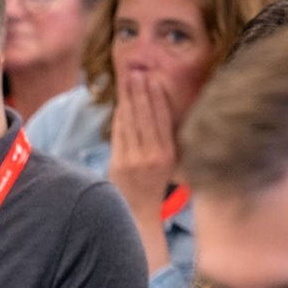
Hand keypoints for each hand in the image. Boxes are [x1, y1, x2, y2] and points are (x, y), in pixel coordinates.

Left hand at [108, 74, 177, 270]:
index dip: (158, 98)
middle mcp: (154, 155)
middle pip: (147, 116)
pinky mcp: (120, 163)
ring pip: (132, 122)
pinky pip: (119, 134)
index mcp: (168, 154)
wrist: (138, 215)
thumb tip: (154, 112)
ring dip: (129, 99)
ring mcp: (136, 159)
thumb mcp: (164, 164)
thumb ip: (160, 141)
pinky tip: (120, 103)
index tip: (154, 81)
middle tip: (138, 73)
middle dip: (142, 92)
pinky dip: (120, 117)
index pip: (163, 119)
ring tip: (129, 80)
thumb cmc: (150, 187)